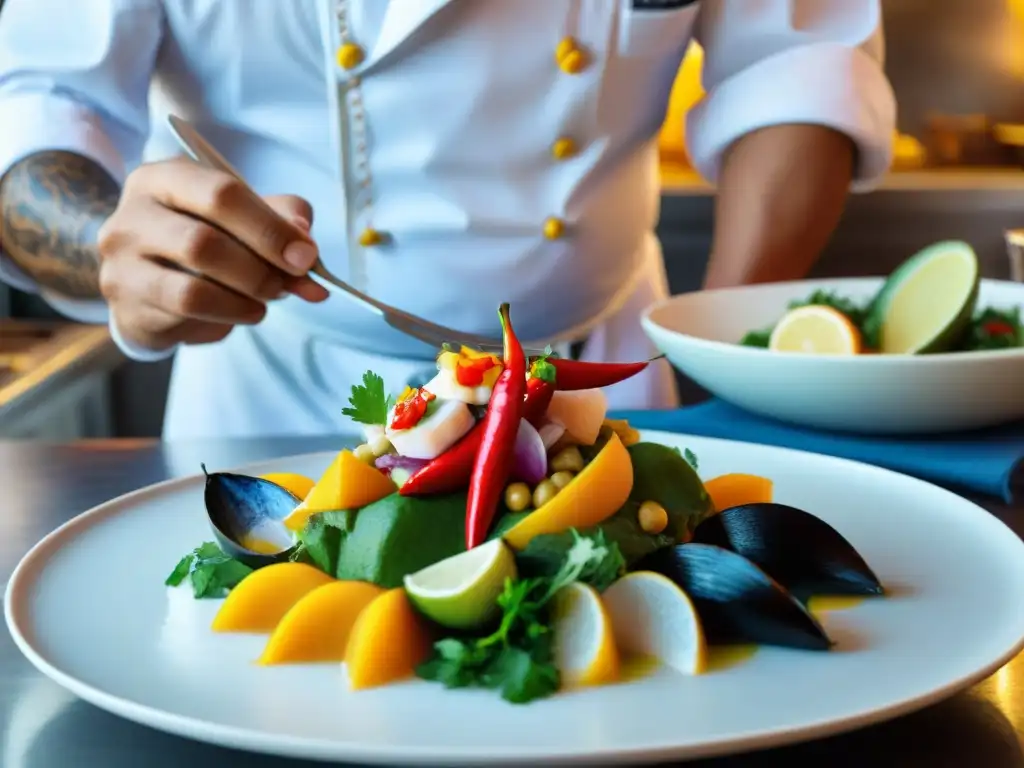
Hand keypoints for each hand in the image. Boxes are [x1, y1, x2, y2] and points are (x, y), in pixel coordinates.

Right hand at [97, 157, 329, 350]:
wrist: (148, 284)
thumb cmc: (202, 238)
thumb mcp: (241, 216)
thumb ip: (280, 219)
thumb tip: (306, 245)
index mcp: (164, 178)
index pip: (222, 193)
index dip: (271, 227)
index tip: (306, 255)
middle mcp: (133, 215)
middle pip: (205, 243)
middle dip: (261, 269)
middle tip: (289, 283)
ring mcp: (123, 264)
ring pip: (195, 289)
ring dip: (246, 298)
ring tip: (265, 299)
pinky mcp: (127, 306)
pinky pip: (188, 316)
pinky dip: (230, 316)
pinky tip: (245, 311)